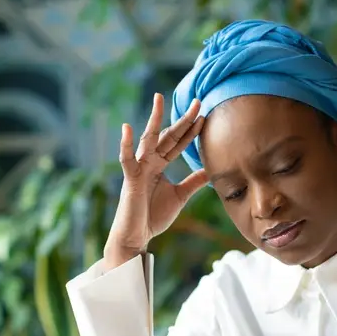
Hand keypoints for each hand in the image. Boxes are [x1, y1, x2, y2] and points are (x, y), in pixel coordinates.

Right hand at [102, 93, 207, 270]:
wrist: (137, 236)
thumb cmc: (153, 216)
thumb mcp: (180, 196)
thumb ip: (193, 181)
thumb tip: (210, 170)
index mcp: (160, 165)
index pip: (178, 143)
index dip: (191, 131)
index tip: (205, 115)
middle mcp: (149, 162)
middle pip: (168, 136)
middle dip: (182, 120)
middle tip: (197, 102)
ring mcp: (139, 168)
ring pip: (148, 140)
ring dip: (154, 119)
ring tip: (158, 99)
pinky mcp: (130, 179)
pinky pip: (127, 159)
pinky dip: (126, 145)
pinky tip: (127, 128)